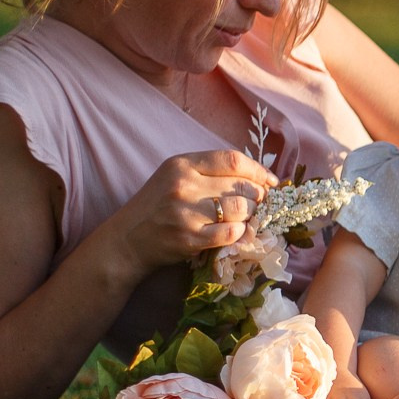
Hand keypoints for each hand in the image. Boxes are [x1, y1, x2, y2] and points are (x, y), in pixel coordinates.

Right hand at [111, 149, 275, 278]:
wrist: (127, 239)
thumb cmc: (156, 206)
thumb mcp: (175, 176)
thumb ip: (209, 171)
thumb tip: (258, 177)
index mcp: (181, 164)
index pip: (232, 160)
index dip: (258, 171)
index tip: (271, 181)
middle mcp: (183, 184)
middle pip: (240, 186)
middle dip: (259, 197)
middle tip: (262, 205)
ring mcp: (186, 212)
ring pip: (240, 209)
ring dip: (252, 215)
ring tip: (250, 219)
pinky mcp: (189, 237)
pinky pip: (231, 233)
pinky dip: (242, 233)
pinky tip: (240, 233)